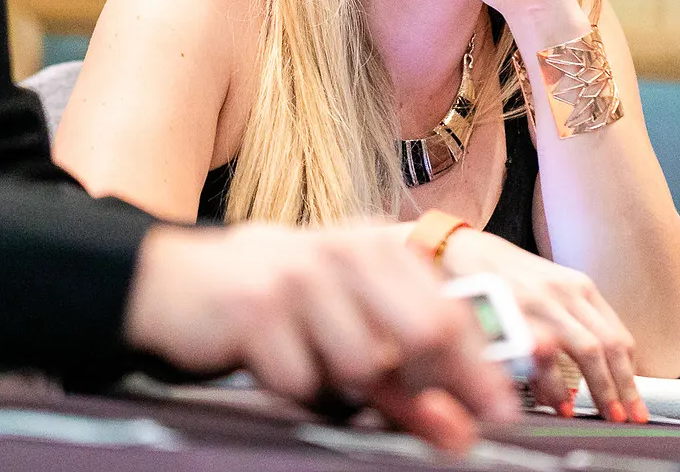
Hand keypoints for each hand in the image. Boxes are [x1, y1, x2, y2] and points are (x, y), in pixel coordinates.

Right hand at [123, 222, 518, 451]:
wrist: (175, 282)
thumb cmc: (275, 311)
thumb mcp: (345, 334)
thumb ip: (405, 381)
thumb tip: (460, 434)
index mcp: (378, 245)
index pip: (453, 311)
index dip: (483, 368)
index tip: (504, 413)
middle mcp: (347, 249)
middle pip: (425, 333)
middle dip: (427, 388)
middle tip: (419, 419)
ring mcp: (303, 274)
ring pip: (362, 366)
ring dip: (339, 388)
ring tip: (305, 357)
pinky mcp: (258, 306)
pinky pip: (301, 382)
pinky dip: (291, 388)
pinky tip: (269, 356)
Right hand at [440, 227, 647, 423]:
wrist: (462, 249)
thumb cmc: (506, 276)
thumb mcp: (550, 289)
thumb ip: (573, 322)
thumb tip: (595, 374)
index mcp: (579, 287)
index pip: (618, 336)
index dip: (630, 376)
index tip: (634, 403)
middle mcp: (565, 292)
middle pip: (608, 345)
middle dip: (620, 388)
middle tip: (623, 417)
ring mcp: (540, 301)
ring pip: (586, 349)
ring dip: (595, 388)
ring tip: (593, 413)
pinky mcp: (514, 311)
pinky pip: (543, 355)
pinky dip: (552, 384)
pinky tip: (554, 400)